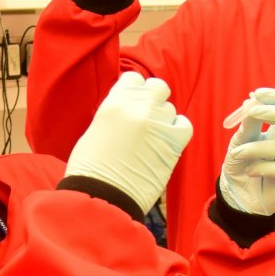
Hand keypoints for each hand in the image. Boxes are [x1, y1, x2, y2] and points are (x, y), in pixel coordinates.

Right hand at [66, 72, 193, 213]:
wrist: (102, 196)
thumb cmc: (90, 169)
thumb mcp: (95, 130)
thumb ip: (114, 114)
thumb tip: (127, 112)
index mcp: (115, 101)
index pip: (134, 79)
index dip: (135, 91)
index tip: (132, 104)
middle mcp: (138, 107)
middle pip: (158, 88)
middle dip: (153, 100)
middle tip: (145, 118)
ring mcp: (157, 123)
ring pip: (170, 108)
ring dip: (162, 120)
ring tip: (150, 138)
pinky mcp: (172, 142)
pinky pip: (184, 125)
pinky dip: (177, 131)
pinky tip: (165, 141)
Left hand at [219, 87, 274, 215]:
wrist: (238, 197)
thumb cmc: (242, 166)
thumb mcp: (240, 142)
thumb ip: (248, 124)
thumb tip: (252, 100)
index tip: (257, 93)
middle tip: (254, 113)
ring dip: (254, 148)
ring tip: (236, 154)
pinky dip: (261, 168)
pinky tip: (250, 172)